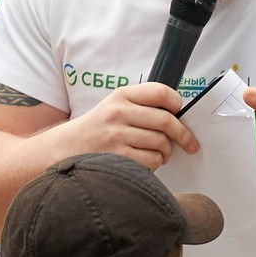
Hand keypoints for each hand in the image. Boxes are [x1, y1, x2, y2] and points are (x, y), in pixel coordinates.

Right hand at [57, 83, 198, 169]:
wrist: (66, 148)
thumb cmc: (98, 129)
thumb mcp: (115, 106)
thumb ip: (142, 106)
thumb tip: (179, 116)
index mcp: (121, 95)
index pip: (161, 92)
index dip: (177, 103)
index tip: (181, 113)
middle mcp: (119, 112)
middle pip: (167, 121)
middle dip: (183, 135)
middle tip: (189, 143)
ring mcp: (117, 135)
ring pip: (161, 143)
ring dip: (166, 152)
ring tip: (159, 153)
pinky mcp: (117, 156)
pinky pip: (152, 160)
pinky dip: (156, 164)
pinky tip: (147, 162)